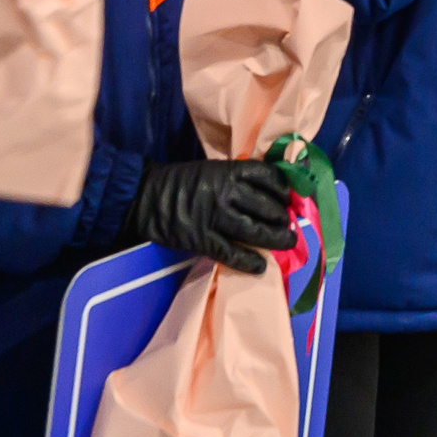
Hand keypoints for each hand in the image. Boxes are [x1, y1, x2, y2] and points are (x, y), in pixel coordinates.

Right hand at [125, 157, 297, 273]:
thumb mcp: (211, 170)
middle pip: (265, 206)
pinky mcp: (202, 239)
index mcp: (228, 171)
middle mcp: (225, 192)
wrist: (146, 197)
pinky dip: (249, 261)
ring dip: (275, 238)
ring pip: (254, 230)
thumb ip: (236, 180)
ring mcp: (214, 217)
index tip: (290, 197)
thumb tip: (266, 193)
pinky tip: (261, 265)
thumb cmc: (181, 182)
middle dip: (283, 217)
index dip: (282, 188)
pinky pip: (231, 253)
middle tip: (290, 225)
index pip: (266, 175)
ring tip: (288, 242)